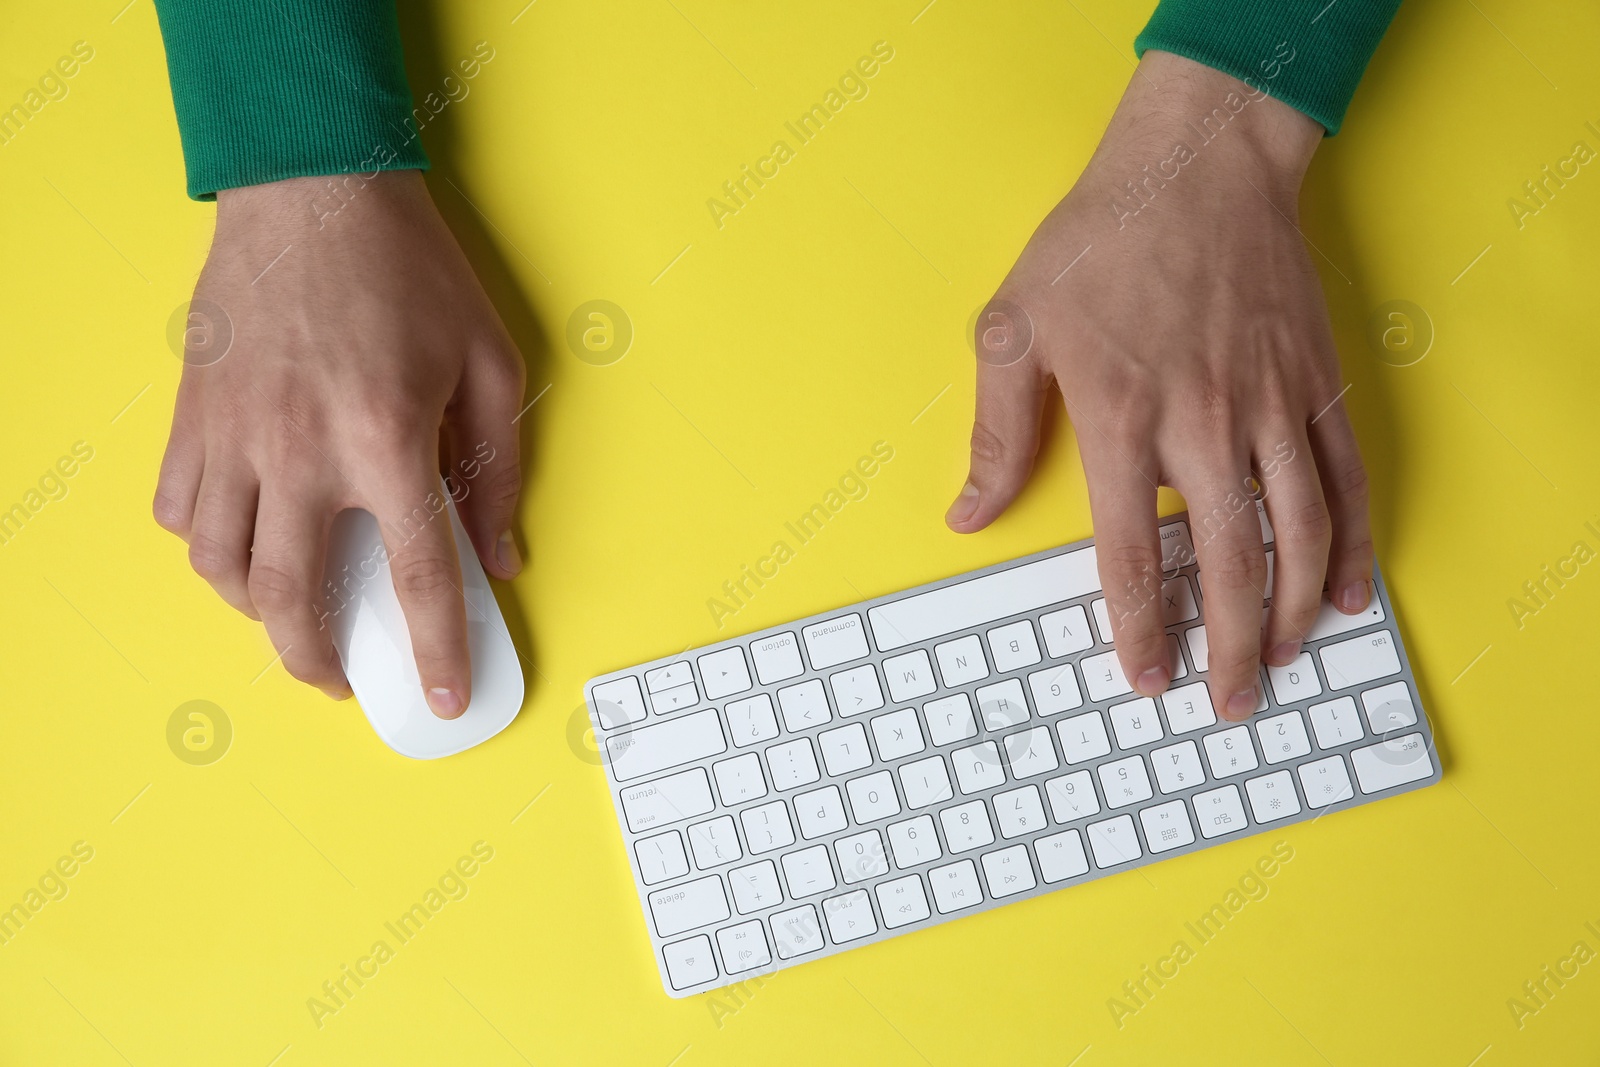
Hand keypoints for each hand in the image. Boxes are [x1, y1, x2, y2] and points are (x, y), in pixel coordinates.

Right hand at [154, 170, 524, 714]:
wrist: (314, 188)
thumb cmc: (411, 271)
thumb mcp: (489, 363)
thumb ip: (498, 469)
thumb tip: (501, 554)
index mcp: (385, 439)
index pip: (417, 577)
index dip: (435, 650)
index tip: (446, 698)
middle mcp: (300, 450)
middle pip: (292, 597)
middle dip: (317, 661)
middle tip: (343, 681)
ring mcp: (235, 433)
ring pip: (221, 566)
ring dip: (255, 614)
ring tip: (291, 620)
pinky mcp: (194, 412)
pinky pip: (178, 509)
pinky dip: (207, 546)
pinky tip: (241, 544)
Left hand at [947, 51, 1371, 720]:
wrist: (1196, 165)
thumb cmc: (1099, 243)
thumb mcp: (1014, 329)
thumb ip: (995, 433)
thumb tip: (967, 517)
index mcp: (1122, 418)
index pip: (1133, 554)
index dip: (1140, 627)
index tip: (1147, 678)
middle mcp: (1204, 424)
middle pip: (1230, 564)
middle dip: (1231, 647)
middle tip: (1227, 700)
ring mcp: (1271, 405)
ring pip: (1299, 534)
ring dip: (1294, 611)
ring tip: (1281, 659)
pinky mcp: (1318, 384)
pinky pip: (1347, 479)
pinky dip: (1354, 544)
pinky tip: (1347, 593)